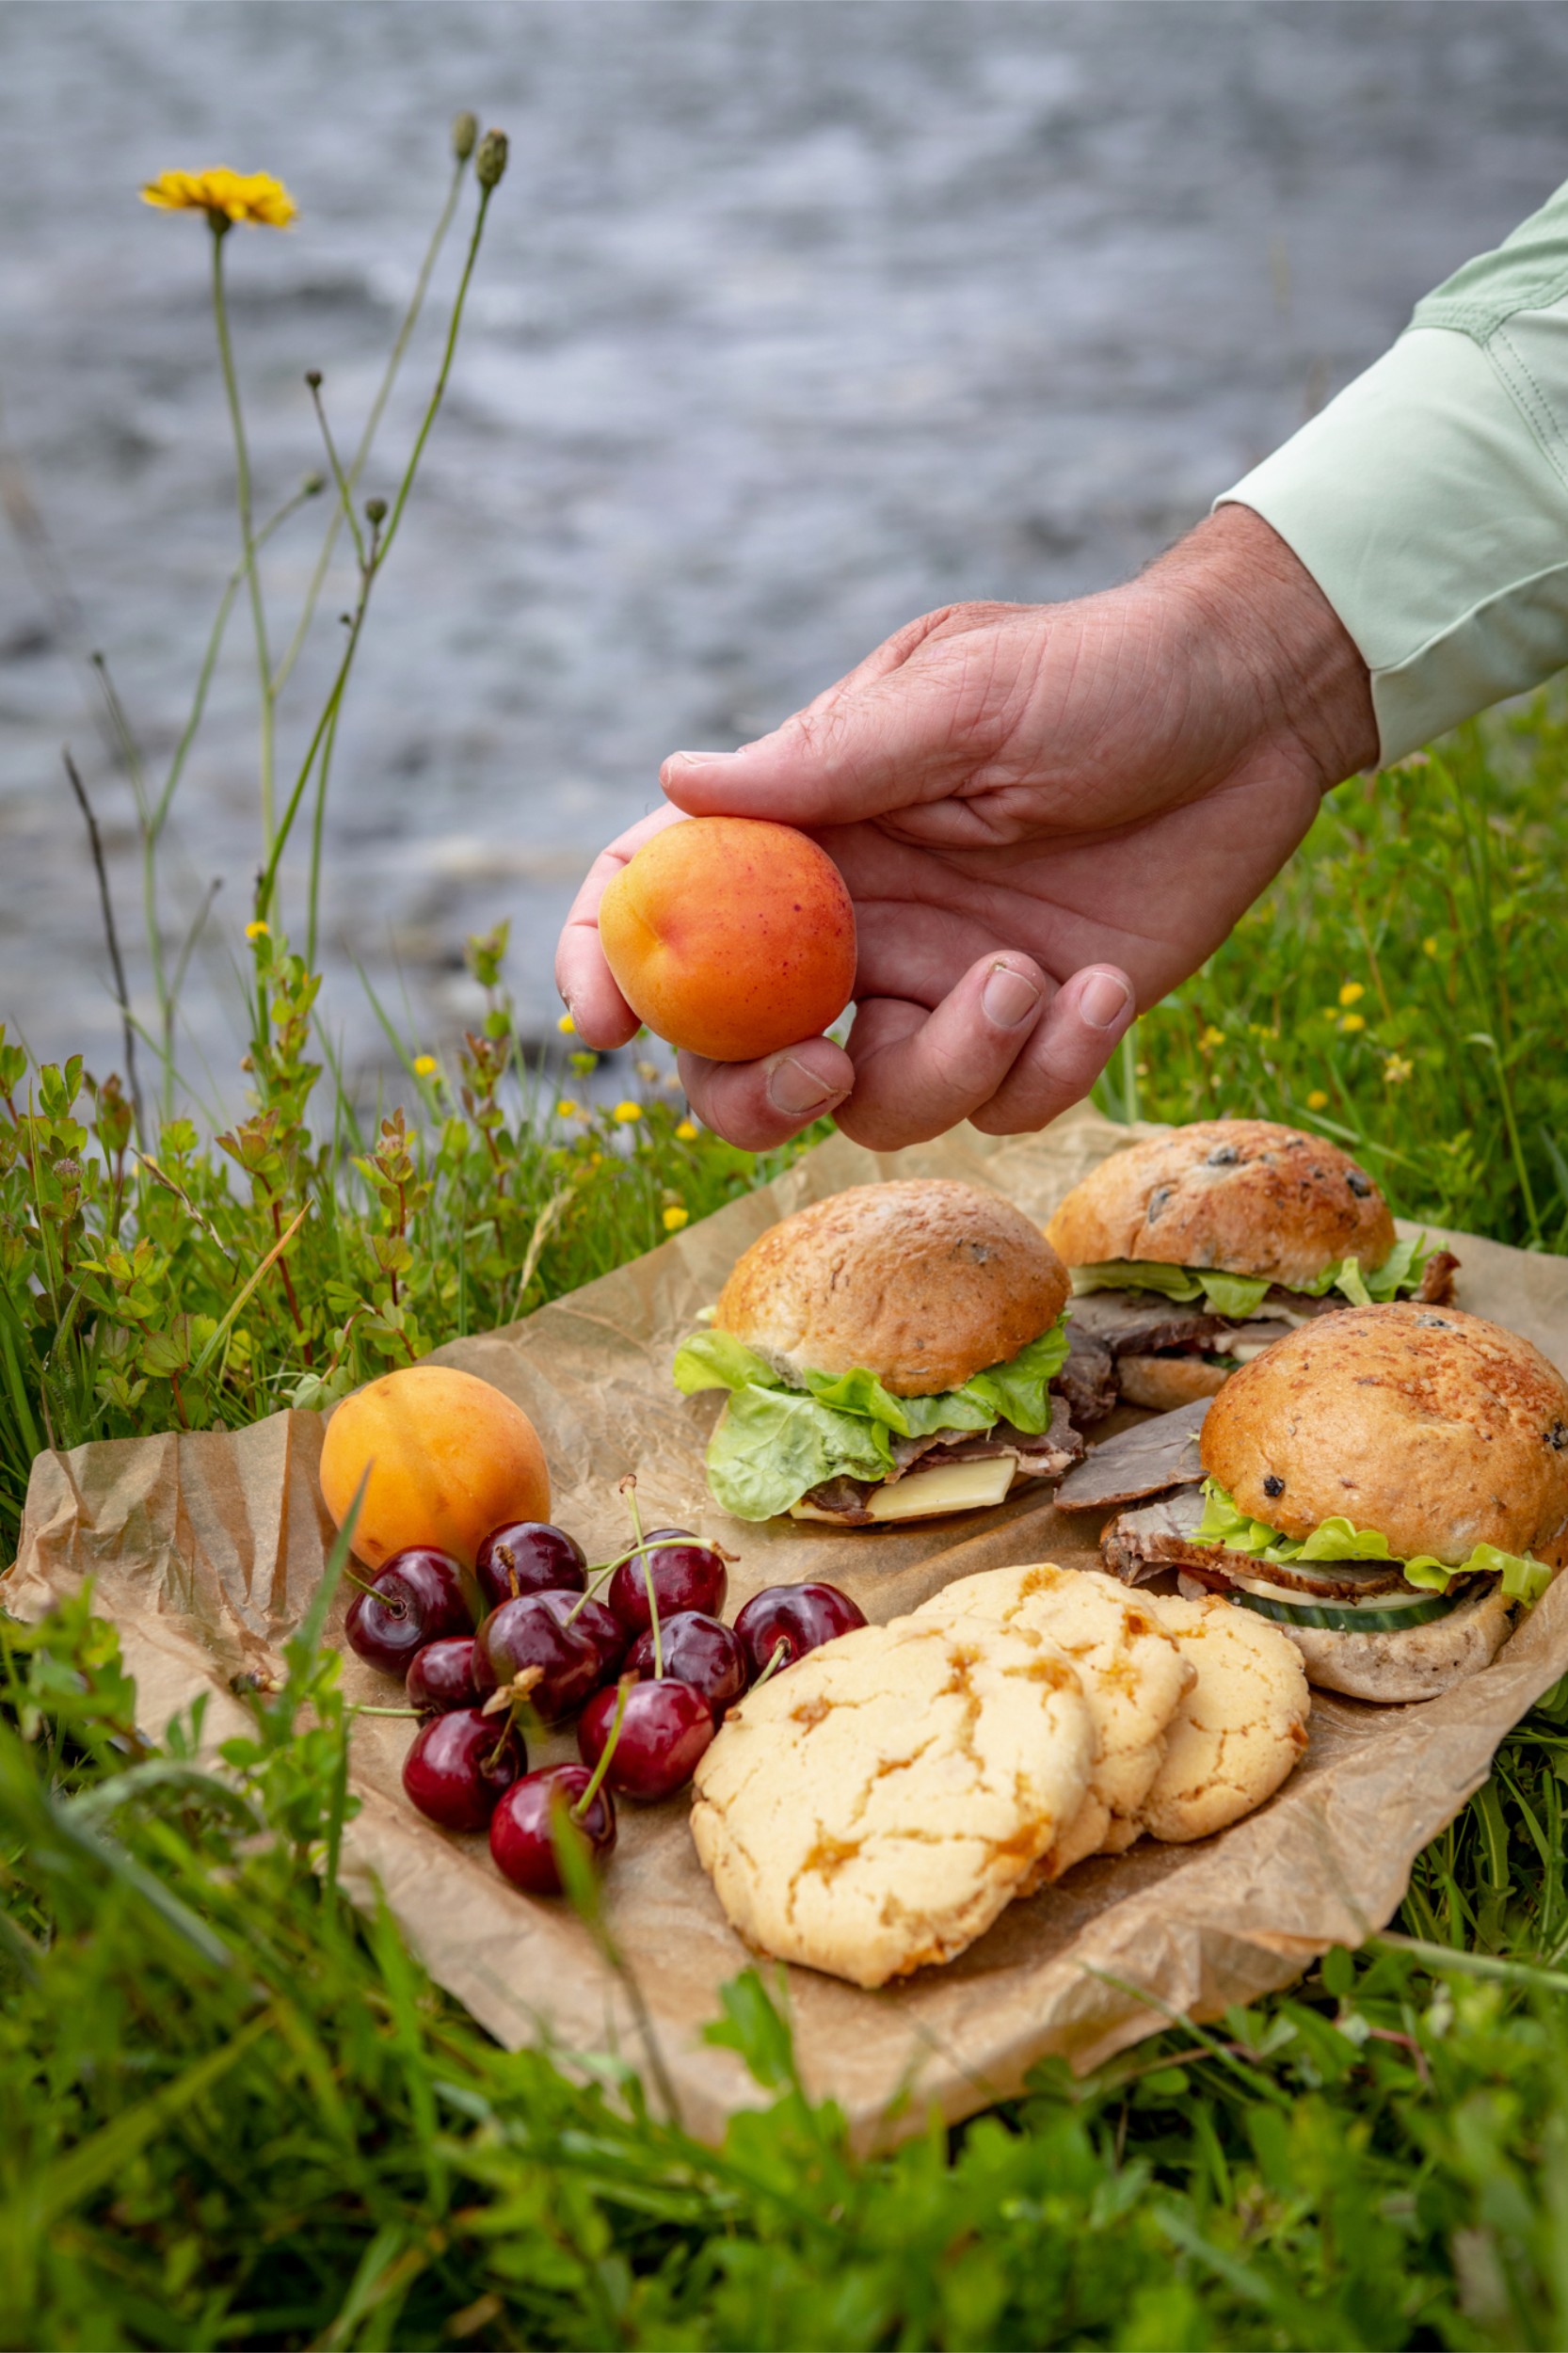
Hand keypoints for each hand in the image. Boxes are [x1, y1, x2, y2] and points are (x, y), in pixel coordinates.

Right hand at [556, 506, 1376, 1149]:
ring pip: (874, 1103)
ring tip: (1026, 978)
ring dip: (946, 1067)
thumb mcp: (965, 697)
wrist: (1261, 709)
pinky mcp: (1033, 1027)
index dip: (608, 958)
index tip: (600, 1026)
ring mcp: (939, 981)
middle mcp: (855, 918)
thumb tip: (678, 783)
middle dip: (754, 1094)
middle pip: (740, 1052)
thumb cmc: (1104, 673)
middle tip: (823, 1071)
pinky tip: (1108, 984)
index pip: (663, 894)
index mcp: (810, 824)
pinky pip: (1002, 1104)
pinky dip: (1052, 1064)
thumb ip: (829, 760)